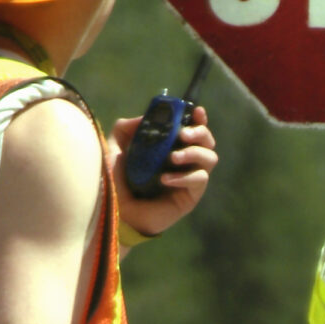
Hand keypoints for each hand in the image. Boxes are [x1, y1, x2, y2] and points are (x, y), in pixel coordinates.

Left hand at [106, 111, 217, 240]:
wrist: (117, 213)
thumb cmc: (116, 183)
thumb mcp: (114, 151)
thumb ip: (124, 130)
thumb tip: (142, 118)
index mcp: (170, 147)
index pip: (192, 129)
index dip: (198, 118)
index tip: (196, 111)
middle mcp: (184, 161)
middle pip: (208, 141)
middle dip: (200, 132)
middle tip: (182, 134)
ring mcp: (189, 179)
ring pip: (210, 158)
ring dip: (194, 153)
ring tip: (173, 158)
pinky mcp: (190, 196)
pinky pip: (199, 180)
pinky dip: (184, 177)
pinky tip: (165, 180)